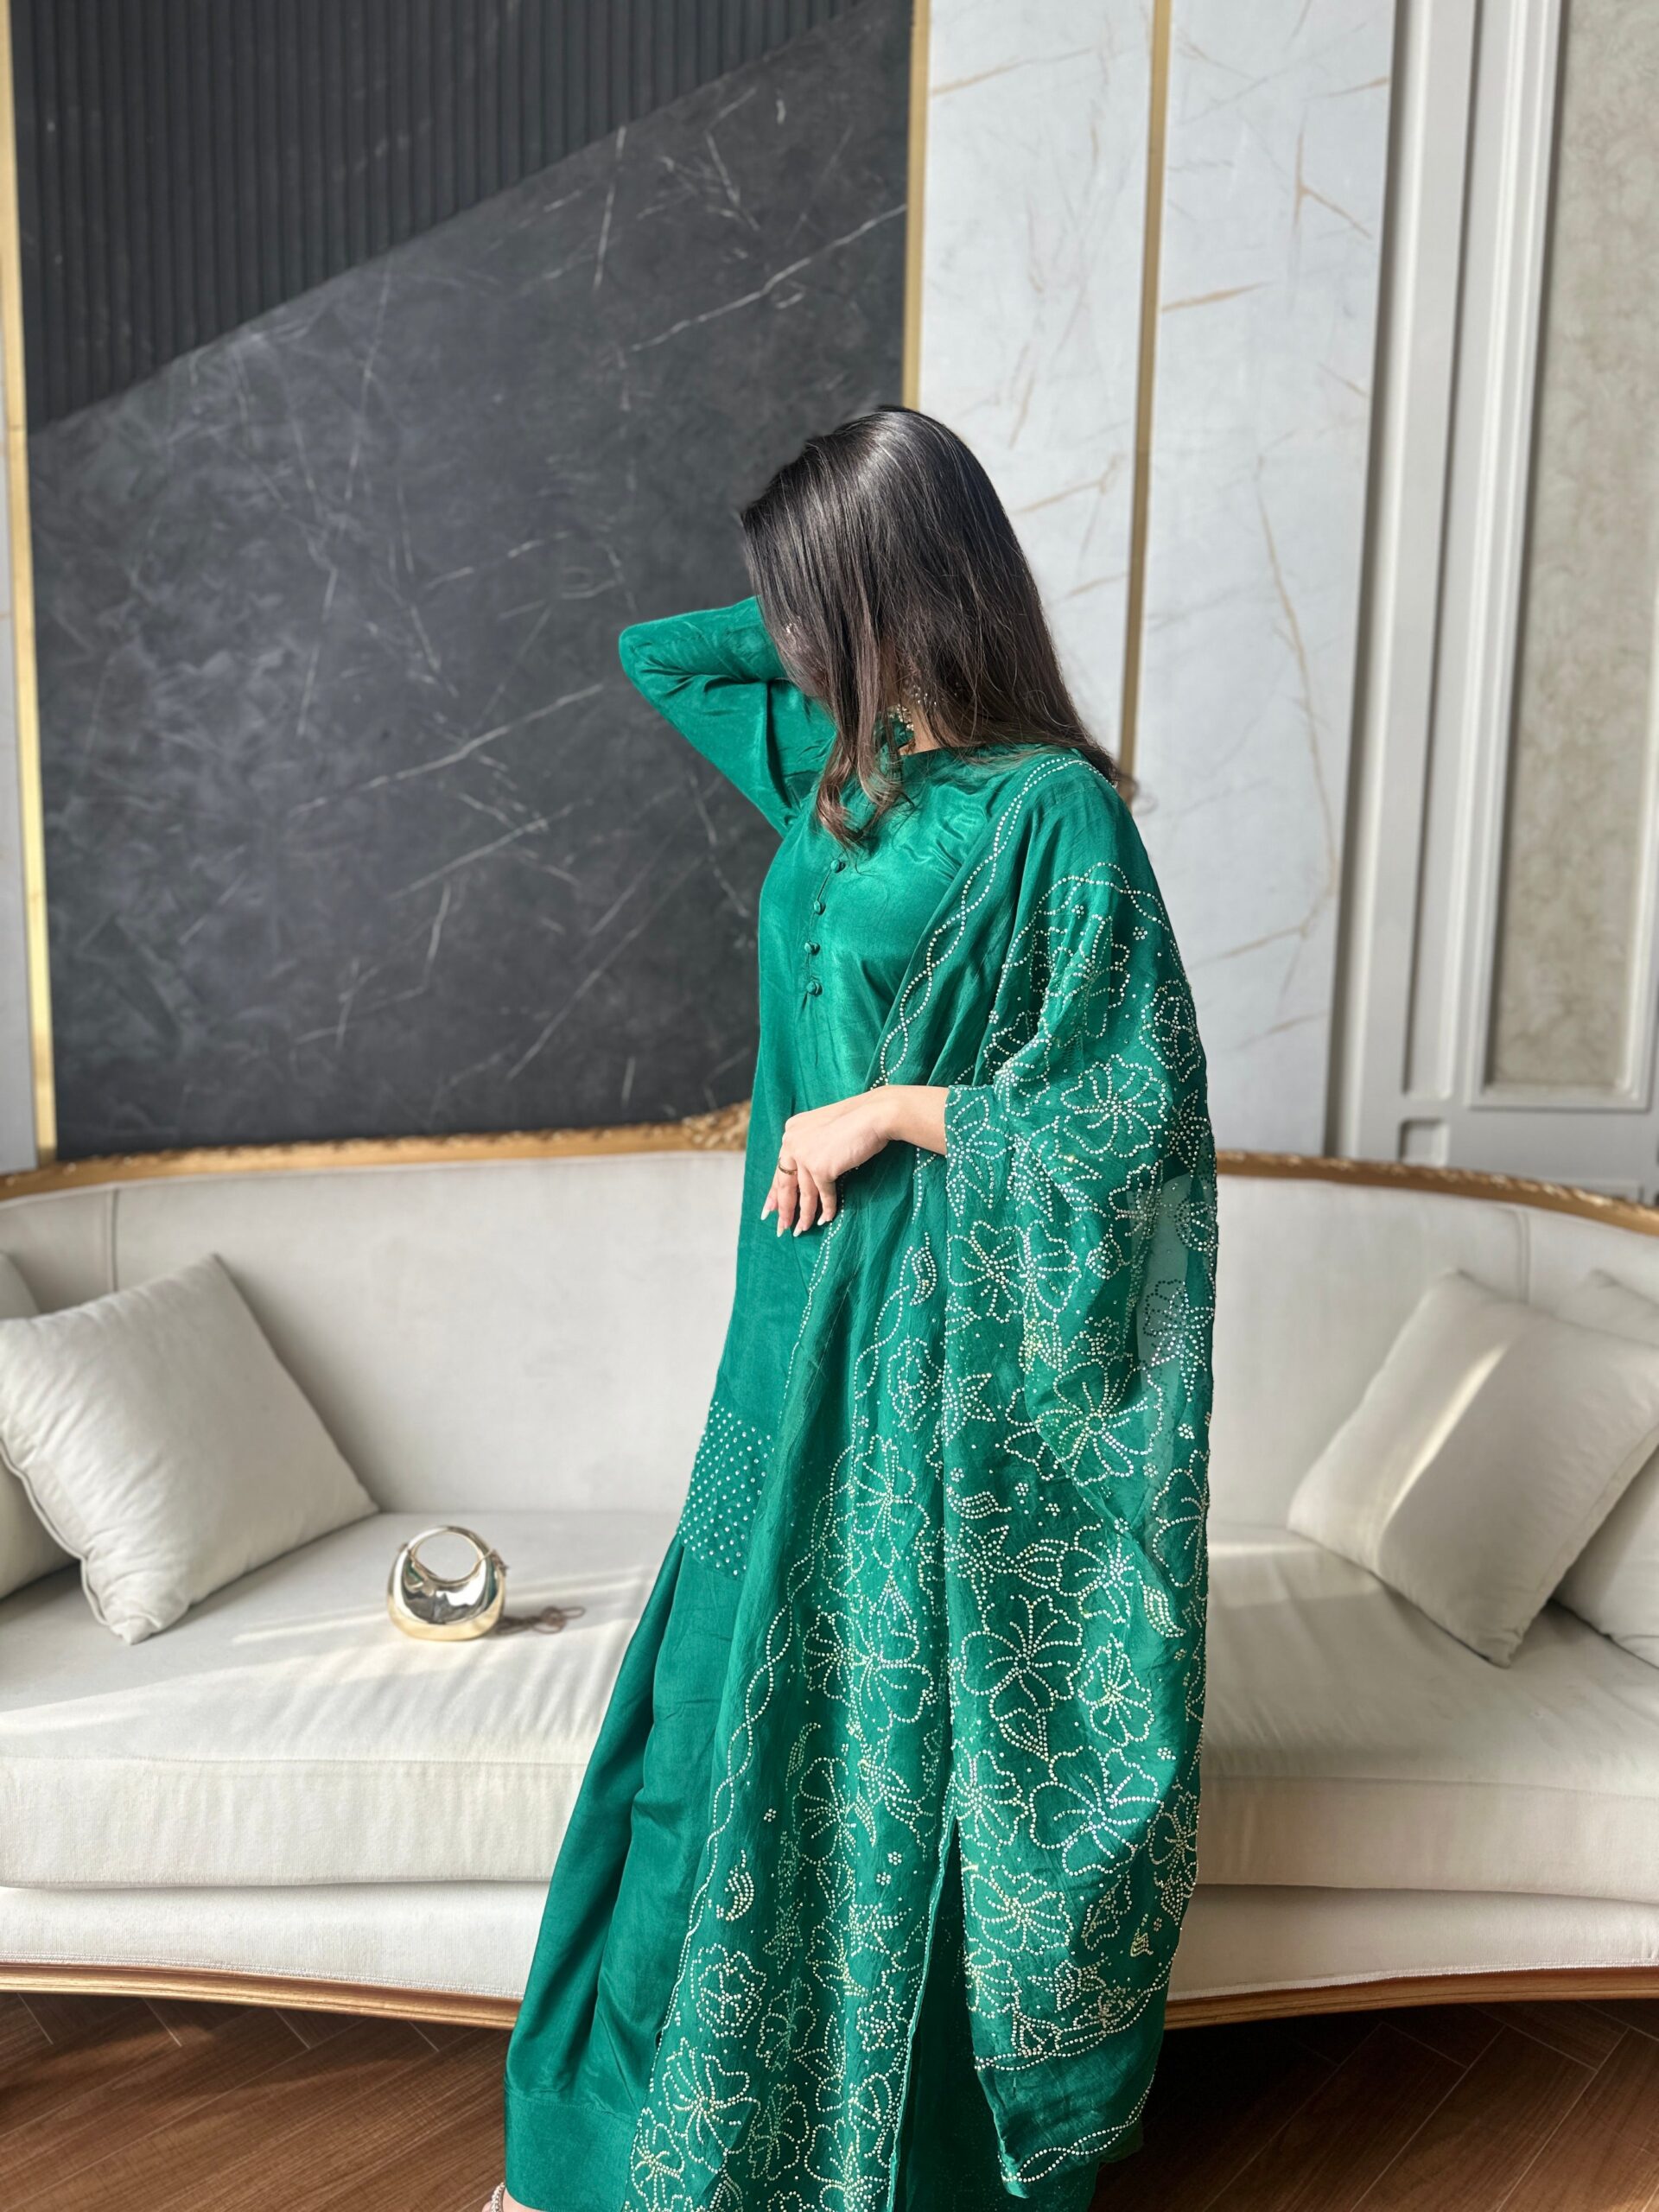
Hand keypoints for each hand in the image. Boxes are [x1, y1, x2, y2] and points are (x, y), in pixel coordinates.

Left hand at [762, 1092, 892, 1234]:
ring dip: (804, 1214)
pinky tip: (826, 1219)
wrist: (874, 1114)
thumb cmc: (857, 1119)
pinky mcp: (820, 1167)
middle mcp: (792, 1142)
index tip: (770, 1209)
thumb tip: (806, 1175)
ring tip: (802, 1230)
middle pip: (785, 1182)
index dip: (775, 1191)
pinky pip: (824, 1194)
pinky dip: (827, 1208)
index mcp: (791, 1131)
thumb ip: (811, 1146)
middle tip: (781, 1228)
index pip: (780, 1166)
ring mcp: (805, 1155)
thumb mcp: (825, 1129)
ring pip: (804, 1193)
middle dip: (784, 1208)